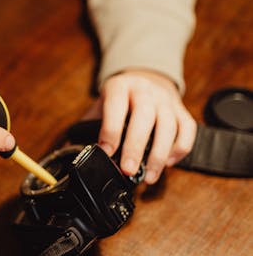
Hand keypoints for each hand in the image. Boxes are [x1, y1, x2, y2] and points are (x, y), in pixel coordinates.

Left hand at [84, 69, 195, 183]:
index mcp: (120, 87)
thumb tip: (68, 152)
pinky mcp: (182, 110)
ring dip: (160, 155)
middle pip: (144, 117)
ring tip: (149, 177)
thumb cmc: (120, 99)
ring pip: (169, 126)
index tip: (106, 152)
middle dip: (136, 146)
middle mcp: (145, 90)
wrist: (145, 77)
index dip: (111, 131)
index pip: (115, 106)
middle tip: (129, 170)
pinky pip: (187, 130)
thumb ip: (88, 126)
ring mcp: (166, 99)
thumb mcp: (101, 104)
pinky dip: (180, 149)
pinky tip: (168, 164)